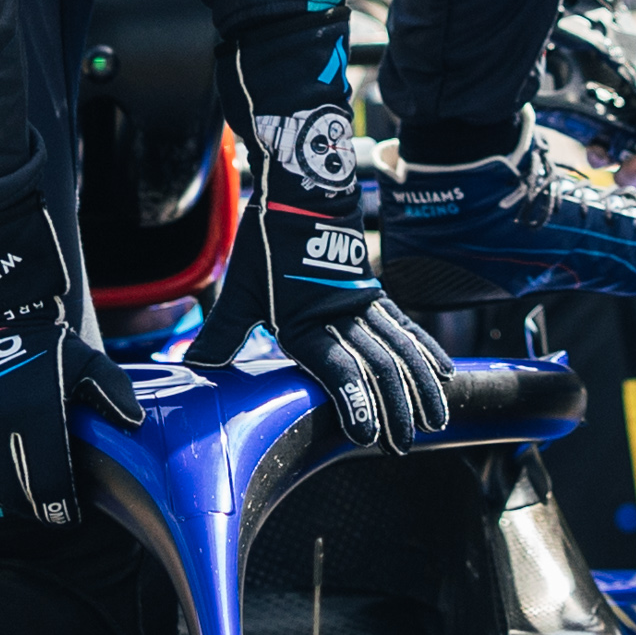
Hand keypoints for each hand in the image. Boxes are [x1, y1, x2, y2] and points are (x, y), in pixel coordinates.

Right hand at [0, 212, 122, 524]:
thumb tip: (134, 423)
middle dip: (35, 506)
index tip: (68, 515)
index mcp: (38, 414)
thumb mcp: (89, 362)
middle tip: (47, 509)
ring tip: (22, 497)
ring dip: (4, 497)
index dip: (60, 509)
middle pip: (15, 492)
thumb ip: (114, 392)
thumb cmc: (48, 347)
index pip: (48, 485)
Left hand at [240, 52, 447, 452]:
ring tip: (436, 420)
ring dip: (421, 386)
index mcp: (306, 322)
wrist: (302, 190)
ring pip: (401, 349)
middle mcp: (342, 316)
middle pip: (378, 366)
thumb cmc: (266, 244)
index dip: (354, 403)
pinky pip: (408, 327)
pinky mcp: (376, 294)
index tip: (367, 435)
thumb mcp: (240, 291)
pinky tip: (446, 372)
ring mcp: (365, 303)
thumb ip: (221, 334)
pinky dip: (428, 351)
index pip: (337, 370)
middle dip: (395, 408)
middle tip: (405, 444)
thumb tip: (189, 367)